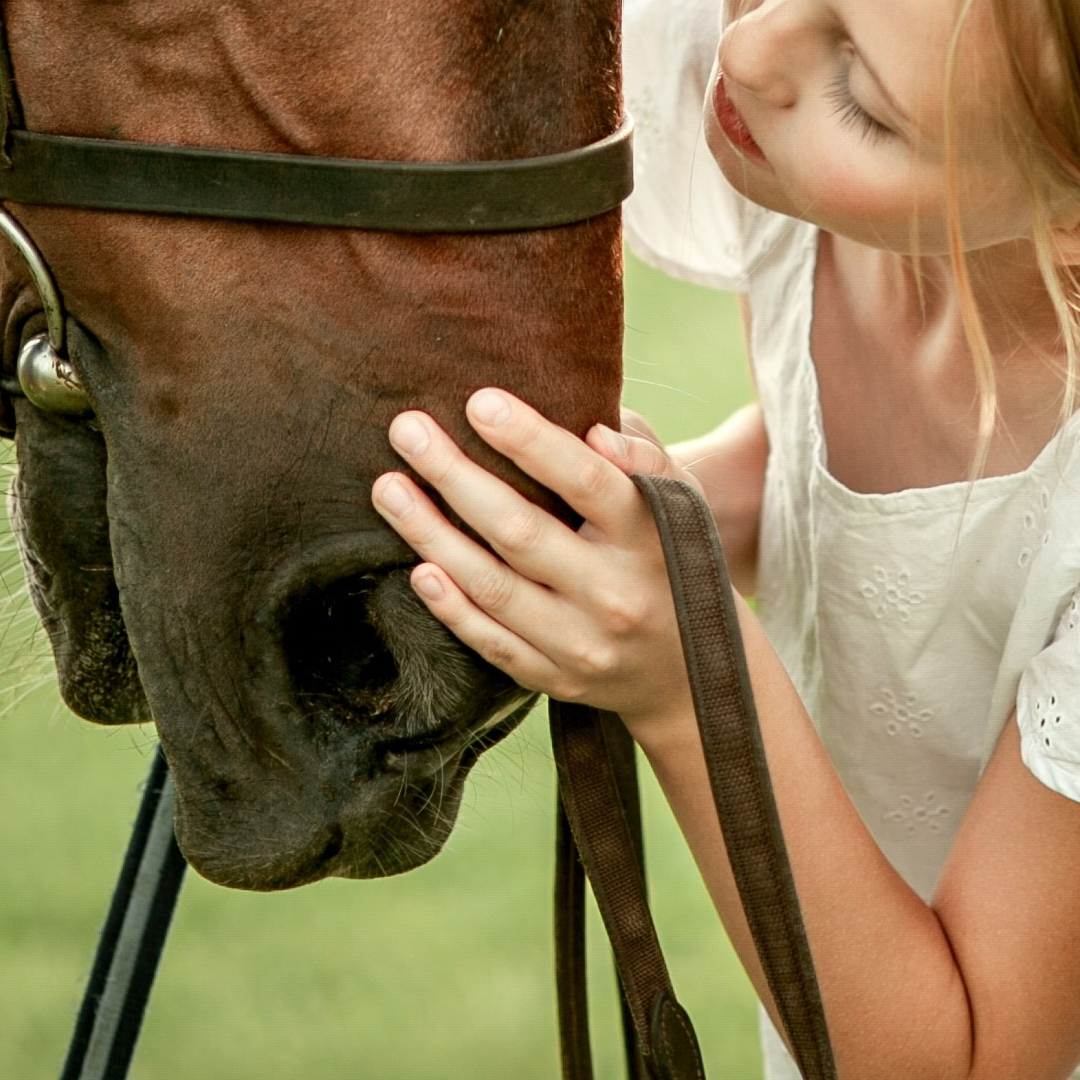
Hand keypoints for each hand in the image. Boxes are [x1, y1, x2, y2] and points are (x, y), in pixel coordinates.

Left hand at [371, 389, 690, 733]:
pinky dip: (451, 606)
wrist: (692, 673)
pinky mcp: (556, 678)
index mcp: (652, 535)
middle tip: (406, 429)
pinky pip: (491, 642)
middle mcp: (615, 592)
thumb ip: (641, 455)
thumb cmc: (673, 557)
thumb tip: (591, 427)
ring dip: (431, 534)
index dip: (529, 440)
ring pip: (492, 587)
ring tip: (388, 488)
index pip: (584, 480)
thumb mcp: (681, 499)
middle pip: (521, 531)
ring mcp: (583, 643)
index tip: (478, 401)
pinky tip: (419, 566)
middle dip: (455, 475)